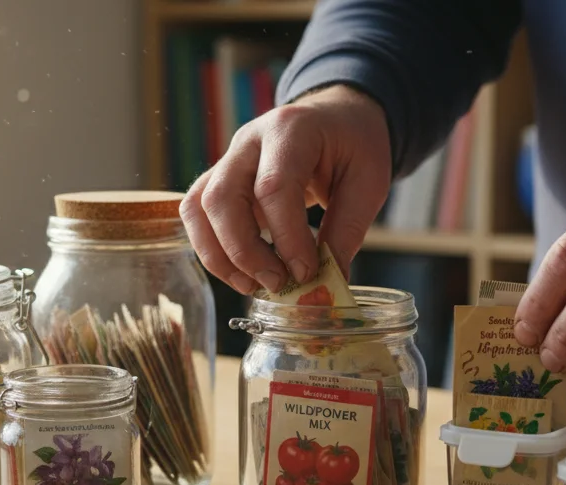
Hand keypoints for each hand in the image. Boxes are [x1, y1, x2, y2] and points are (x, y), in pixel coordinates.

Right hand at [180, 85, 391, 293]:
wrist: (336, 118)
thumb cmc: (353, 145)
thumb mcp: (368, 181)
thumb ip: (347, 230)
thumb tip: (330, 284)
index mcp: (291, 131)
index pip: (273, 187)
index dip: (286, 237)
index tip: (306, 273)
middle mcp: (250, 141)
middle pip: (222, 198)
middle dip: (244, 251)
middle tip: (277, 283)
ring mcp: (229, 160)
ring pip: (199, 208)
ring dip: (220, 256)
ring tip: (254, 286)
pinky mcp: (220, 181)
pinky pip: (197, 216)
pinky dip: (212, 251)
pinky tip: (242, 274)